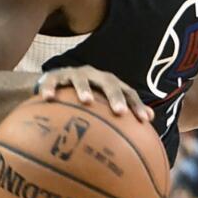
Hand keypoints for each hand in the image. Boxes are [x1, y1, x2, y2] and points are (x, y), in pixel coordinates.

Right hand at [38, 66, 152, 121]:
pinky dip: (50, 88)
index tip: (145, 120)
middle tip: (120, 112)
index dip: (137, 105)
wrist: (54, 83)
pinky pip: (51, 81)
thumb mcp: (102, 105)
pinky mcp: (54, 76)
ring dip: (84, 88)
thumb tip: (149, 123)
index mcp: (109, 83)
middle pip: (109, 82)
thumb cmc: (84, 98)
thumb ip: (122, 114)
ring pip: (80, 78)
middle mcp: (94, 76)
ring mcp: (74, 74)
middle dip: (115, 96)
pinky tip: (49, 98)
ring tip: (86, 101)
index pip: (128, 92)